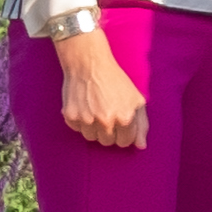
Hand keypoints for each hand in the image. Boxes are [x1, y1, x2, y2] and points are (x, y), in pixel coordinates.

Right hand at [52, 21, 147, 150]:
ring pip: (91, 138)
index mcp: (125, 118)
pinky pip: (76, 130)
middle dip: (109, 132)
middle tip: (108, 115)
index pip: (124, 142)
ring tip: (96, 110)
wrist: (90, 65)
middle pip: (107, 142)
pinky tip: (85, 106)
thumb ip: (141, 125)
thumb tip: (140, 146)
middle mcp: (106, 121)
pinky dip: (80, 122)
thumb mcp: (137, 100)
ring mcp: (86, 120)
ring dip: (94, 128)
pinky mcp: (70, 116)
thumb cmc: (116, 82)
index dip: (124, 134)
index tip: (121, 125)